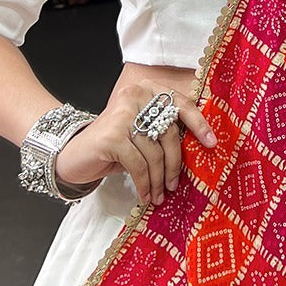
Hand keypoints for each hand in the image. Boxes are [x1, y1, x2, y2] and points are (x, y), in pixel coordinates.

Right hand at [55, 65, 215, 206]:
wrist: (74, 155)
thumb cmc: (114, 146)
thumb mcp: (141, 133)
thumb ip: (163, 132)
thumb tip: (200, 147)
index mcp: (146, 90)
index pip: (179, 104)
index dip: (198, 123)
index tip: (212, 143)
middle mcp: (134, 96)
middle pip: (169, 133)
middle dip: (175, 164)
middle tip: (175, 185)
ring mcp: (122, 114)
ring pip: (155, 153)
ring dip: (158, 179)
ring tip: (158, 194)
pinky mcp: (112, 135)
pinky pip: (139, 164)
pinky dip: (144, 183)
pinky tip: (145, 195)